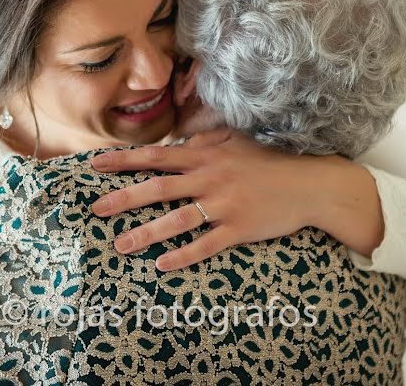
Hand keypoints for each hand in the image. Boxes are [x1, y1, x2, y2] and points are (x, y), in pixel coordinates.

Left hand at [89, 129, 351, 270]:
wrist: (310, 183)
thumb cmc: (271, 160)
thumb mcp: (237, 140)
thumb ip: (206, 138)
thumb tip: (181, 138)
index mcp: (206, 156)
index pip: (156, 156)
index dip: (124, 160)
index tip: (95, 165)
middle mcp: (210, 178)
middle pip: (158, 188)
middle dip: (123, 198)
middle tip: (95, 209)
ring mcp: (224, 205)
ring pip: (177, 220)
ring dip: (146, 233)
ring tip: (120, 245)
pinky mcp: (239, 229)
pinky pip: (206, 245)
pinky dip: (184, 255)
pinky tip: (162, 265)